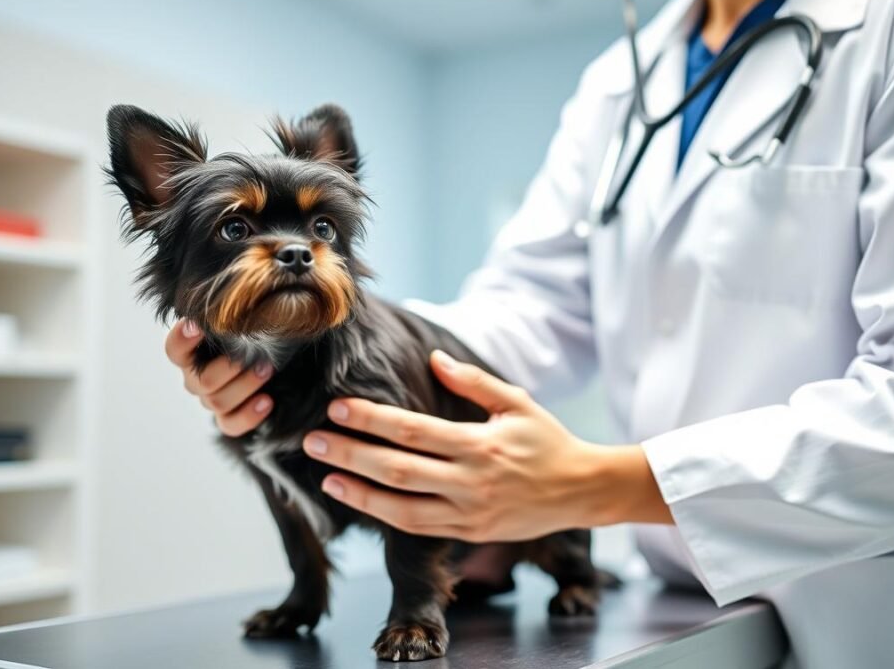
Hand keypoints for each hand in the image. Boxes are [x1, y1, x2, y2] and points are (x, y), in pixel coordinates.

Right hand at [165, 319, 274, 435]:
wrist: (272, 362)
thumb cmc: (256, 336)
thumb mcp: (249, 322)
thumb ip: (237, 316)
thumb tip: (238, 298)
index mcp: (192, 354)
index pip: (175, 349)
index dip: (181, 340)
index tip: (197, 326)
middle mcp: (195, 378)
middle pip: (203, 381)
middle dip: (232, 368)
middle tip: (260, 354)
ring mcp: (210, 400)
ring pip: (217, 402)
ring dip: (245, 386)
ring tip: (268, 370)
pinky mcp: (227, 419)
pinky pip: (230, 425)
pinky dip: (248, 415)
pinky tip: (267, 402)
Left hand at [303, 351, 670, 541]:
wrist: (581, 491)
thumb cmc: (548, 440)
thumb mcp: (517, 402)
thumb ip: (473, 382)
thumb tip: (434, 359)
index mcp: (480, 446)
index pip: (413, 431)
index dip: (371, 420)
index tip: (337, 409)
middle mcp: (471, 483)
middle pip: (398, 470)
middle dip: (351, 455)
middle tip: (312, 442)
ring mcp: (468, 514)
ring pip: (402, 508)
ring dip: (359, 493)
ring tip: (325, 477)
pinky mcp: (469, 534)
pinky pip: (418, 528)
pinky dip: (385, 516)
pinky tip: (360, 500)